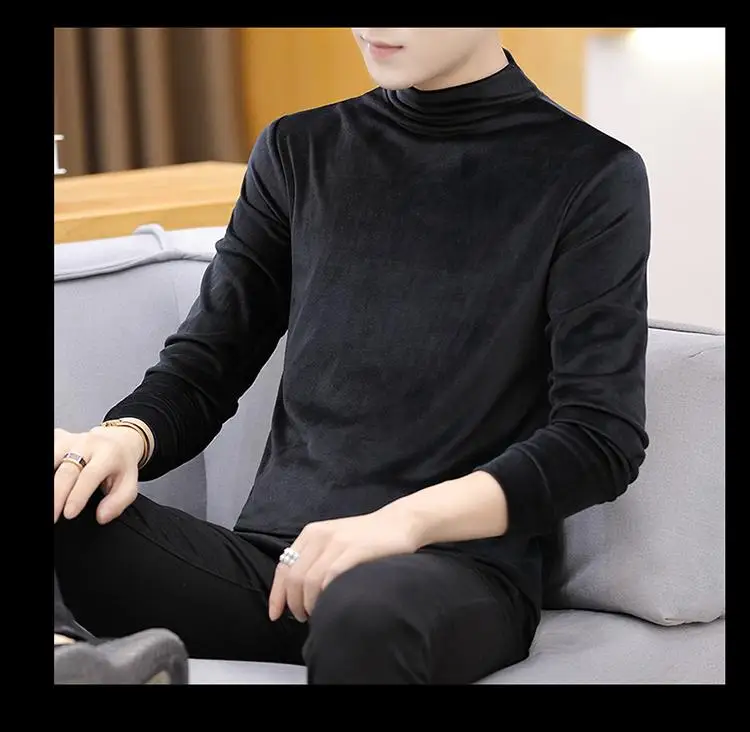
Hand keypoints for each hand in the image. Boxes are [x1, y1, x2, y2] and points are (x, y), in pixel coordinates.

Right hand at [54, 426, 144, 524]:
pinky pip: (50, 450)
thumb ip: (118, 502)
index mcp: (108, 454)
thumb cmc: (120, 465)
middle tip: (53, 516)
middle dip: (57, 495)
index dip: (78, 495)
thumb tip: (101, 516)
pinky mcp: (59, 439)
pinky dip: (46, 467)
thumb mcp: (129, 484)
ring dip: (48, 481)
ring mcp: (71, 440)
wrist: (118, 440)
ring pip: (53, 458)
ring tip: (48, 502)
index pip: (90, 475)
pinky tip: (49, 481)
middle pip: (67, 470)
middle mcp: (88, 444)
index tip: (69, 514)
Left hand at [268, 508, 420, 622]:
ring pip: (309, 581)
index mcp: (311, 533)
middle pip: (294, 578)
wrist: (399, 523)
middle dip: (294, 604)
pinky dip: (326, 596)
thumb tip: (296, 591)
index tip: (275, 614)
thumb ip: (315, 558)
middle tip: (302, 617)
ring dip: (309, 604)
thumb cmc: (367, 537)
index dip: (277, 594)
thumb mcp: (334, 540)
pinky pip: (330, 579)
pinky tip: (331, 604)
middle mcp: (320, 536)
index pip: (283, 568)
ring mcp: (337, 543)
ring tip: (316, 614)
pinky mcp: (354, 551)